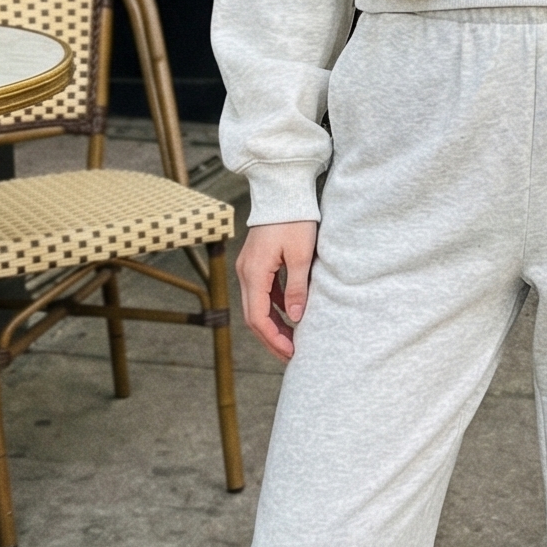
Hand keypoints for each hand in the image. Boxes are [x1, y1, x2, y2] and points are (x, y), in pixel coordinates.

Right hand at [236, 220, 318, 362]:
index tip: (291, 352)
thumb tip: (295, 319)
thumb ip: (296, 289)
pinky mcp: (256, 263)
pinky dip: (273, 309)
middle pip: (254, 317)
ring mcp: (248, 268)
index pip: (258, 318)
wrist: (283, 192)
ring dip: (272, 325)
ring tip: (292, 340)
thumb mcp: (300, 256)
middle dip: (272, 338)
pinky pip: (262, 294)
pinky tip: (289, 316)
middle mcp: (245, 273)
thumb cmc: (295, 220)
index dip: (274, 339)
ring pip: (256, 307)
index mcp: (254, 273)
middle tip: (291, 355)